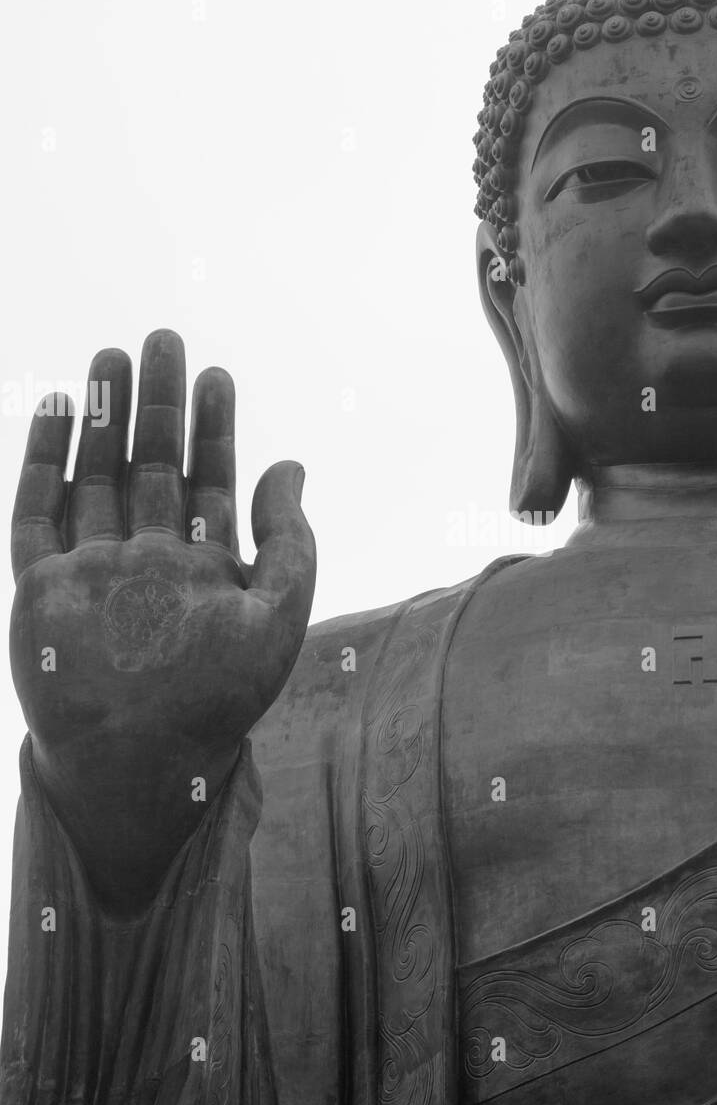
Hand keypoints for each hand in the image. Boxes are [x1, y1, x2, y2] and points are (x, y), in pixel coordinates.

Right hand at [10, 329, 315, 910]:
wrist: (138, 765)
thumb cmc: (216, 703)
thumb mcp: (276, 620)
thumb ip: (290, 544)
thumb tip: (293, 464)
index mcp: (203, 570)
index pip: (209, 482)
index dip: (216, 429)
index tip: (219, 375)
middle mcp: (146, 562)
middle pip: (150, 465)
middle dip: (158, 405)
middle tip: (165, 339)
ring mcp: (91, 570)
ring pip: (95, 476)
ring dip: (103, 417)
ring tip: (113, 355)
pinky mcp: (41, 586)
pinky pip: (36, 512)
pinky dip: (44, 460)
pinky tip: (59, 408)